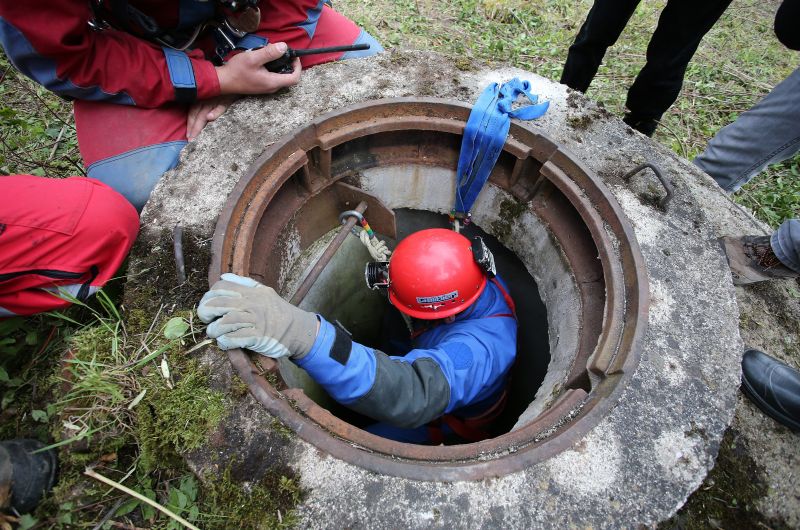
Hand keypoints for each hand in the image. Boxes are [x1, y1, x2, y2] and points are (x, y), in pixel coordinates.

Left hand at [186, 95, 238, 140]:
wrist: (236, 81)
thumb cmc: (224, 91)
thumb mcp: (213, 96)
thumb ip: (205, 106)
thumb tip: (203, 120)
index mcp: (202, 98)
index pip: (192, 112)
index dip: (190, 124)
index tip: (188, 136)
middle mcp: (206, 99)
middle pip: (197, 114)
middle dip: (193, 128)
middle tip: (191, 140)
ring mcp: (216, 99)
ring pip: (205, 113)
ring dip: (199, 124)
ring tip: (195, 135)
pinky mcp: (226, 100)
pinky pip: (220, 107)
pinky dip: (215, 112)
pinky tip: (210, 117)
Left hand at [197, 273, 318, 357]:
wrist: (298, 330)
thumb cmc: (278, 312)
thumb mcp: (264, 292)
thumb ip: (244, 284)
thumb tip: (223, 276)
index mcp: (251, 292)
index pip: (221, 287)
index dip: (209, 296)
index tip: (207, 305)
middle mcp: (252, 304)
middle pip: (218, 304)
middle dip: (205, 312)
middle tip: (206, 320)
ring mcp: (254, 320)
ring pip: (224, 322)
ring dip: (214, 330)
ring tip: (214, 333)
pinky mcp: (257, 337)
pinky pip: (234, 339)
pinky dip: (225, 342)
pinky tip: (224, 343)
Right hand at [215, 42, 300, 95]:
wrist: (223, 81)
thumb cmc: (237, 70)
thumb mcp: (253, 58)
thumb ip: (269, 53)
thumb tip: (284, 47)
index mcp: (272, 82)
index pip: (294, 78)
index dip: (297, 67)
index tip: (293, 56)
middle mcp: (272, 88)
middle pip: (288, 78)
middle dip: (289, 64)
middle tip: (282, 53)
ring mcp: (266, 88)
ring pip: (280, 77)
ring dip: (280, 66)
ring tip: (272, 54)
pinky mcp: (261, 86)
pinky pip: (273, 78)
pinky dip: (273, 69)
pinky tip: (264, 61)